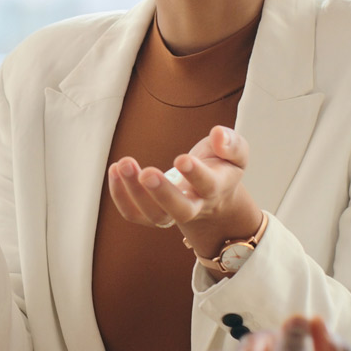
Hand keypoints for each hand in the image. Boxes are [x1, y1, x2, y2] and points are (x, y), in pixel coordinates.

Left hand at [108, 125, 261, 262]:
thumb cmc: (221, 166)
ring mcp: (173, 214)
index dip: (195, 174)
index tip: (181, 159)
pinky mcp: (153, 214)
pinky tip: (114, 170)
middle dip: (163, 193)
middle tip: (147, 173)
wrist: (212, 193)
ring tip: (122, 164)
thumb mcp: (236, 152)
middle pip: (181, 210)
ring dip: (135, 192)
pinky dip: (120, 196)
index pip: (208, 185)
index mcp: (217, 188)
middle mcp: (196, 206)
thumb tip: (218, 135)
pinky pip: (134, 215)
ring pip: (155, 215)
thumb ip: (232, 144)